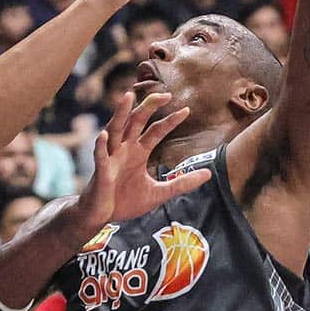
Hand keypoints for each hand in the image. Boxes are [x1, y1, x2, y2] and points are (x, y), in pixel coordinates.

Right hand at [67, 93, 211, 227]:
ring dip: (120, 113)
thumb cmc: (126, 201)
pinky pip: (100, 156)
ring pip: (115, 130)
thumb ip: (181, 183)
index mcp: (138, 152)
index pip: (156, 131)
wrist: (102, 216)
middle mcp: (124, 149)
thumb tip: (209, 174)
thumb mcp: (159, 193)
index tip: (186, 110)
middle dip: (149, 107)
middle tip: (165, 94)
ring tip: (127, 97)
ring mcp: (111, 158)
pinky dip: (101, 145)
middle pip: (136, 122)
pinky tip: (104, 135)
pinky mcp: (101, 171)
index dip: (170, 121)